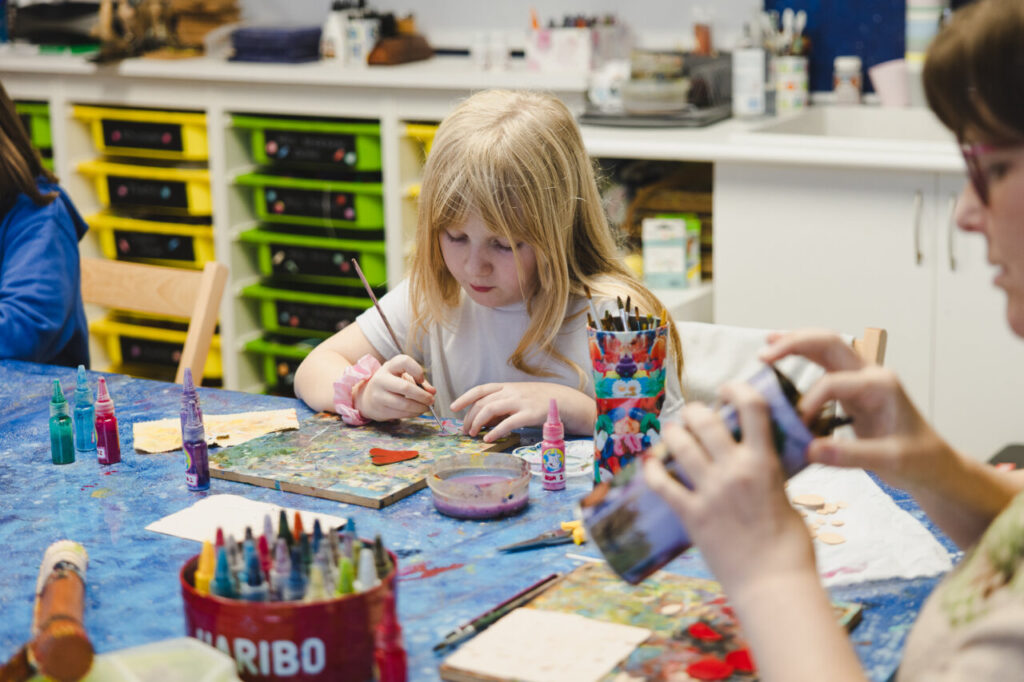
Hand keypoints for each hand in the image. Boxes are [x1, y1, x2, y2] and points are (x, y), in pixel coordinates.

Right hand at [354, 355, 435, 421]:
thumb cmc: (390, 384)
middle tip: (431, 400)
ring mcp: (379, 396)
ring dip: (420, 407)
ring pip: (404, 404)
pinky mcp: (380, 410)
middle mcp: (381, 380)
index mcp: (389, 367)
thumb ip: (419, 381)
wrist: (367, 397)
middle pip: (406, 387)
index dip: (417, 370)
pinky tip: (417, 411)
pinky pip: (401, 414)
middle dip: (423, 396)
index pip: (404, 361)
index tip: (421, 380)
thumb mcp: (401, 376)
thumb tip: (433, 392)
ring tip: (426, 407)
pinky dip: (413, 414)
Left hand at [450, 383, 595, 442]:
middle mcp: (511, 391)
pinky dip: (495, 431)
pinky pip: (508, 423)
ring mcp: (520, 402)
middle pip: (483, 402)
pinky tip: (489, 439)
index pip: (480, 389)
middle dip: (470, 417)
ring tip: (473, 434)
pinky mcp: (529, 414)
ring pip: (491, 409)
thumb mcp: (518, 398)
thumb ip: (501, 406)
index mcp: (507, 387)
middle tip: (465, 430)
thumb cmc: (538, 401)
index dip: (465, 397)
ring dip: (478, 422)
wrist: (564, 400)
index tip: (453, 407)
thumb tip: (482, 420)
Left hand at [644, 383, 815, 595]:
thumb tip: (762, 465)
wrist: (774, 586)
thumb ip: (771, 477)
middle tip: (692, 416)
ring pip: (678, 445)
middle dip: (694, 411)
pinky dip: (651, 469)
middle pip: (704, 421)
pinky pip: (661, 484)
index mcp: (764, 463)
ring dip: (671, 433)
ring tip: (672, 433)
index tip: (728, 388)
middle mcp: (734, 471)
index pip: (751, 407)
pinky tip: (649, 464)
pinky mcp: (690, 515)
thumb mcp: (787, 498)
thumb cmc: (791, 548)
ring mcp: (709, 492)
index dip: (737, 388)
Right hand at [759, 329, 956, 491]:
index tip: (796, 426)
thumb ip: (850, 455)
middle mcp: (871, 374)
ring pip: (826, 345)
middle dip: (794, 344)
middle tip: (764, 356)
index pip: (833, 383)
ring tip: (767, 345)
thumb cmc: (919, 461)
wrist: (935, 465)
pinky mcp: (853, 387)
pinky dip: (802, 354)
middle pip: (829, 343)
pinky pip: (825, 361)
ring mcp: (862, 377)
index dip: (809, 401)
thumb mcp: (889, 461)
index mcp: (881, 386)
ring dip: (796, 342)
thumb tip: (809, 448)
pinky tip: (782, 354)